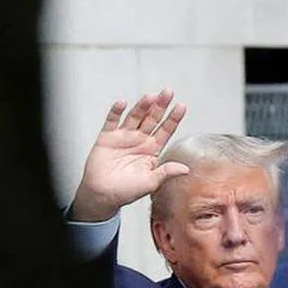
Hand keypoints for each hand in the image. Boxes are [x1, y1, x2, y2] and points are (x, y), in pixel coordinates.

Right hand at [69, 89, 189, 221]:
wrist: (102, 195)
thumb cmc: (126, 191)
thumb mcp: (150, 183)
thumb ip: (166, 172)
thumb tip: (186, 169)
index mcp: (152, 150)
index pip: (166, 131)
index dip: (173, 119)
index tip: (182, 106)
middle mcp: (139, 140)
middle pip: (152, 119)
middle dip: (160, 106)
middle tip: (168, 92)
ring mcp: (123, 137)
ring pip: (135, 116)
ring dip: (142, 106)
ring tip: (150, 96)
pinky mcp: (107, 137)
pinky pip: (112, 121)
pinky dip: (116, 112)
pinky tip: (122, 103)